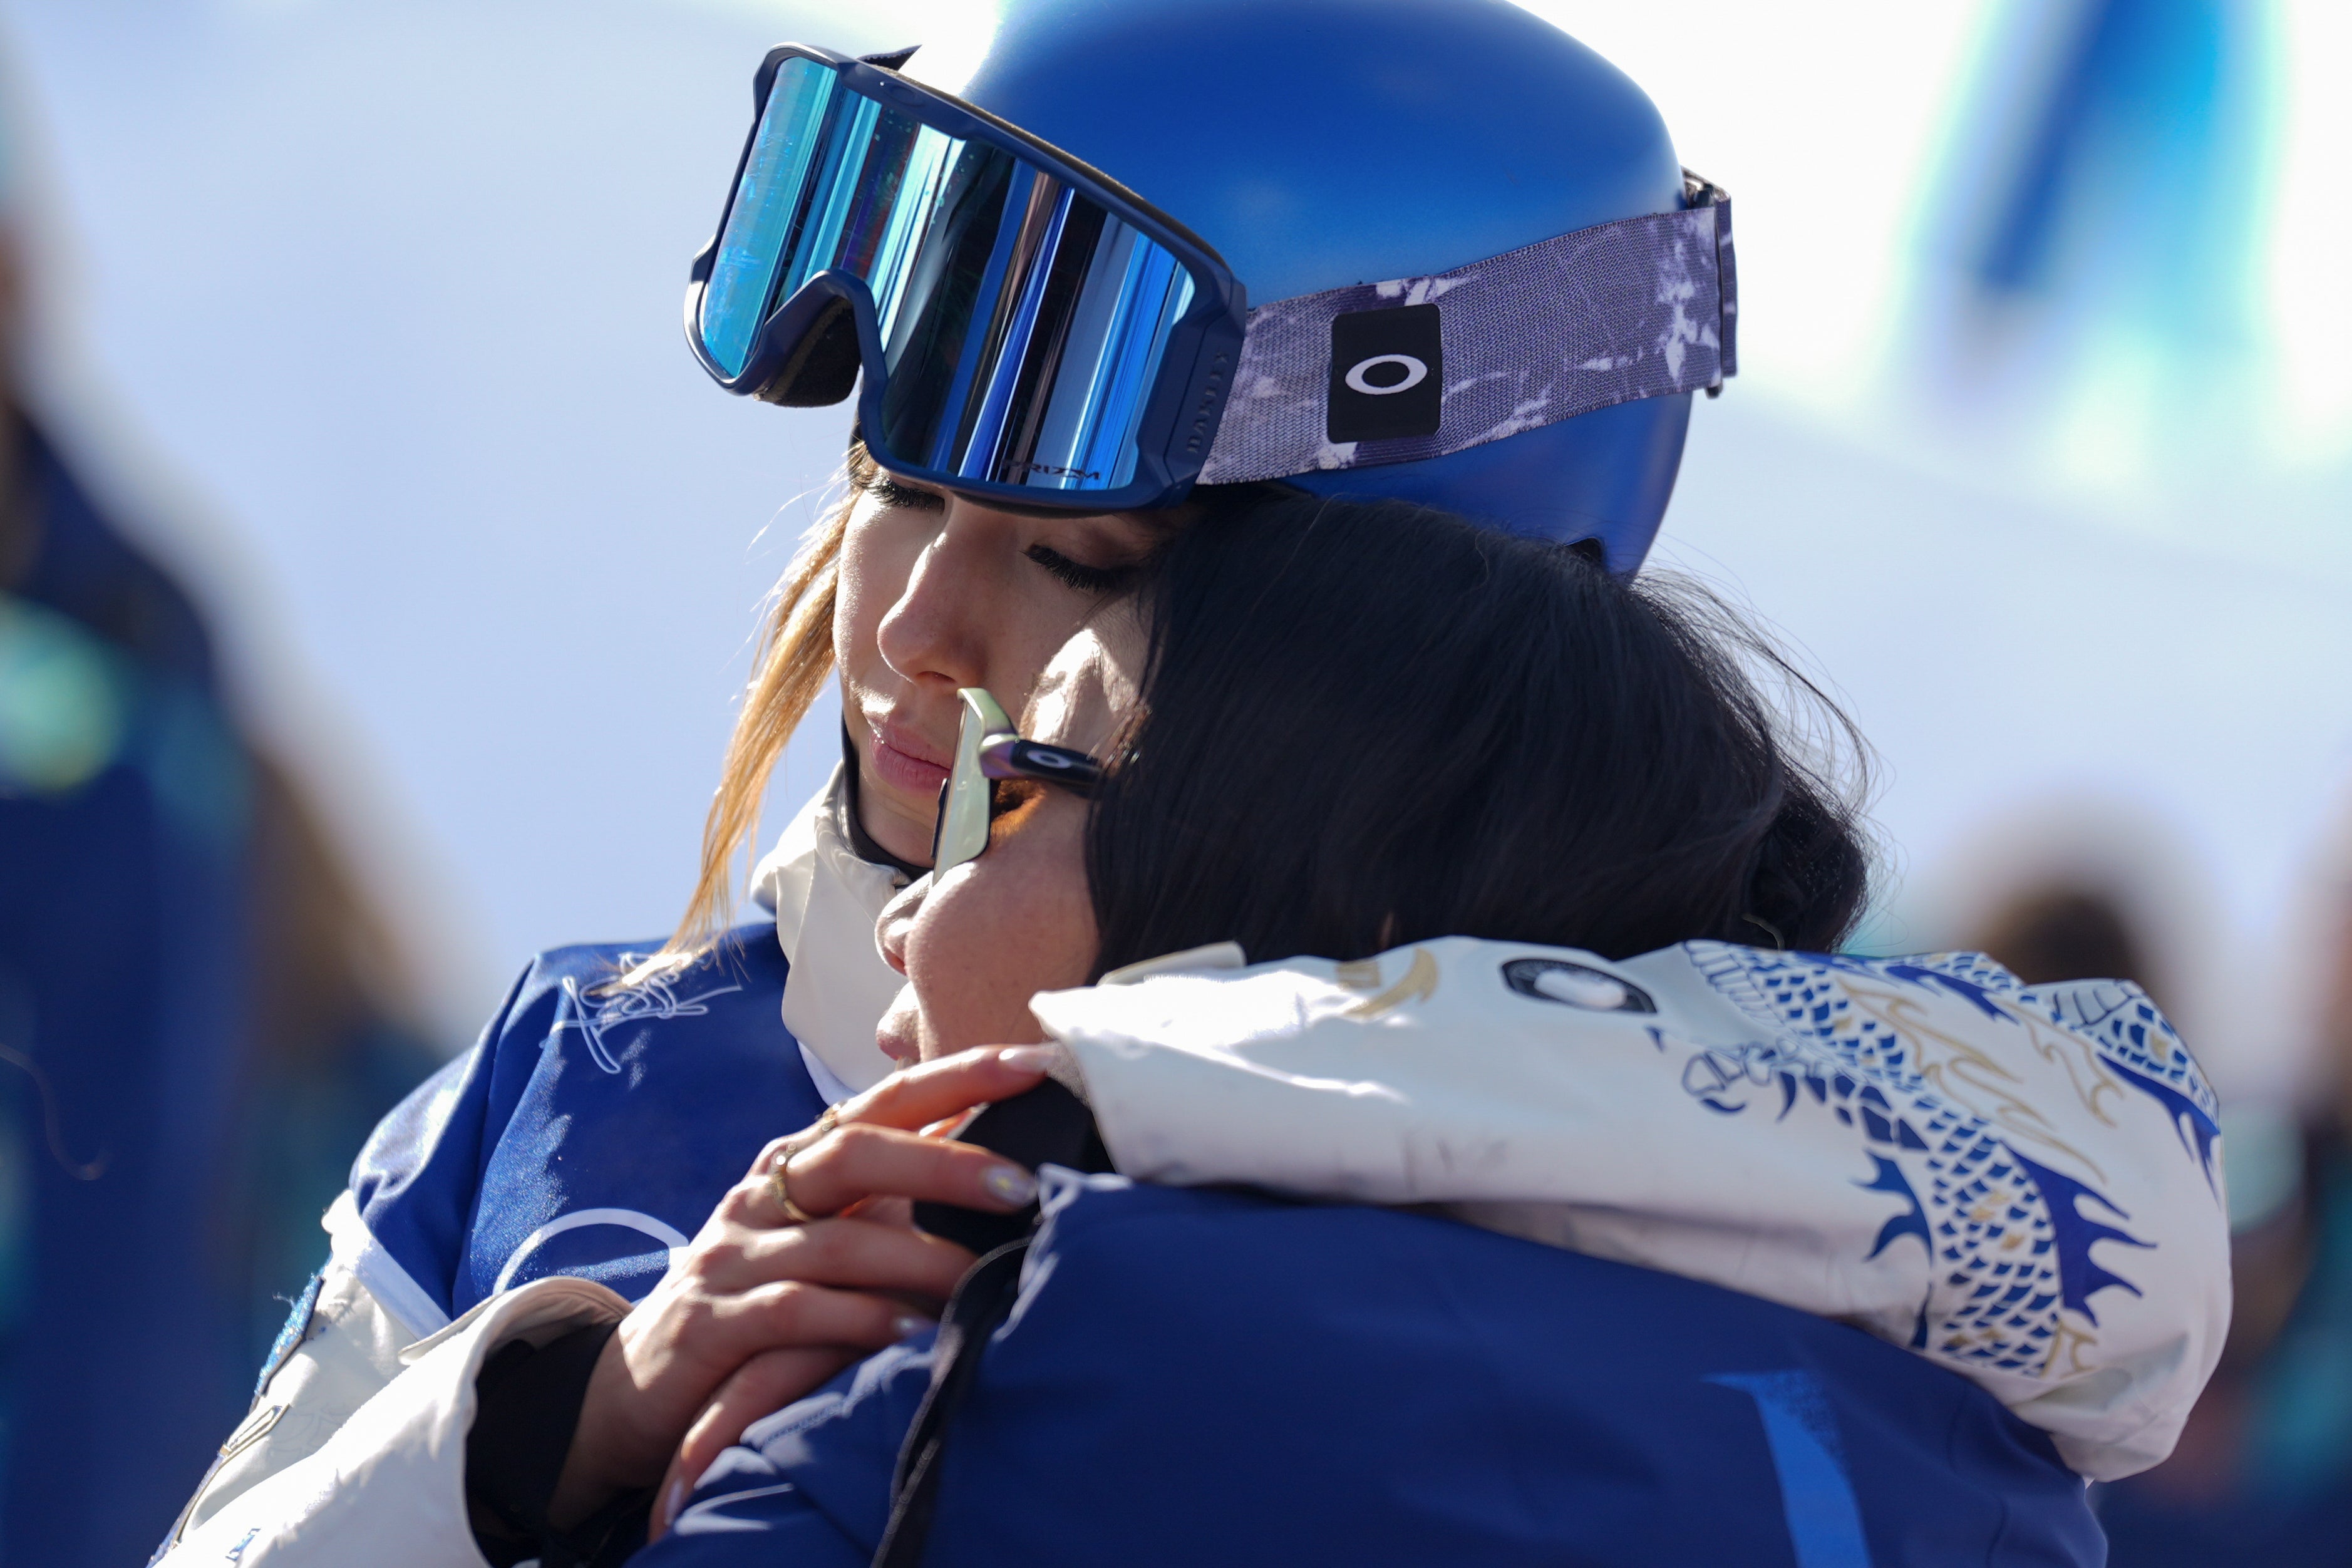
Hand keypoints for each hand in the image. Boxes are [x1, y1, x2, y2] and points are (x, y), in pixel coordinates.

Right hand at [549, 1046, 1056, 1533]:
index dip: (957, 1076)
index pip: (884, 1101)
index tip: (1032, 1063)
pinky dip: (857, 1322)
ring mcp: (734, 1256)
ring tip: (980, 1280)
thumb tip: (1007, 1172)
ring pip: (834, 1242)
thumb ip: (897, 1205)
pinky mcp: (712, 1324)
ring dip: (917, 1260)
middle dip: (945, 1164)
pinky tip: (907, 1338)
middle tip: (1023, 1186)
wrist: (645, 1384)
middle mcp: (765, 1194)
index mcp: (800, 1162)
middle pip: (856, 1152)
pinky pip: (793, 1313)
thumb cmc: (765, 1303)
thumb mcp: (831, 1242)